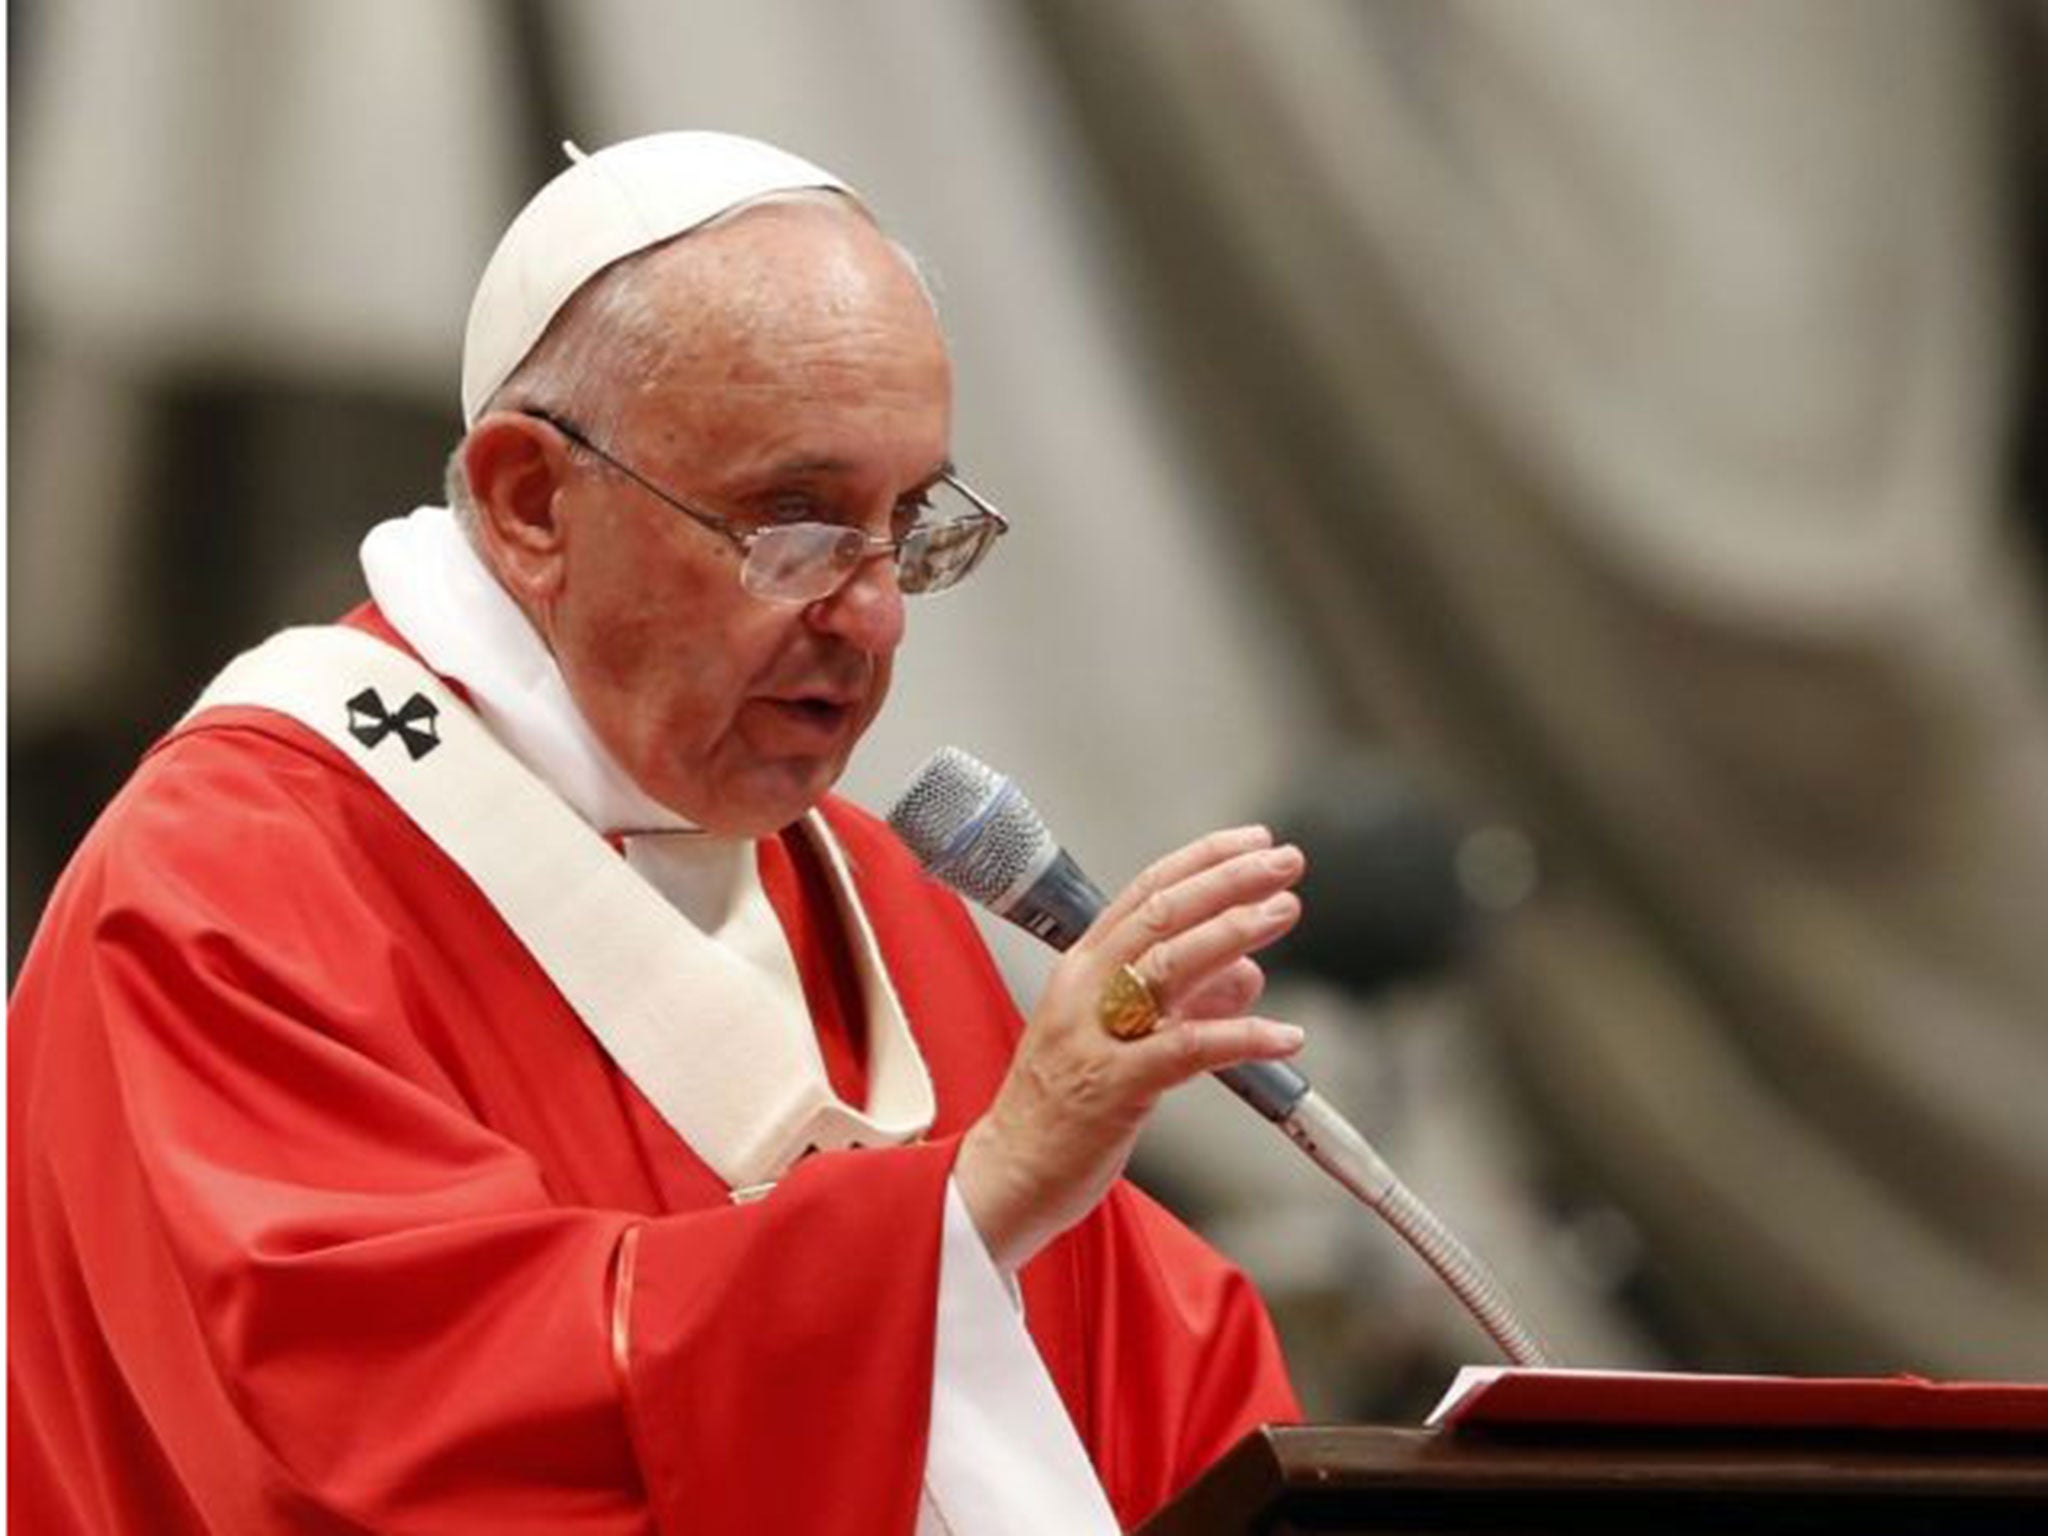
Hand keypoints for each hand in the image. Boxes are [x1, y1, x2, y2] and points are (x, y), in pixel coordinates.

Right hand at [953, 825, 1306, 1270]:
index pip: (1144, 893)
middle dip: (1228, 881)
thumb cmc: (1063, 1106)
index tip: (1254, 842)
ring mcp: (1095, 1037)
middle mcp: (1084, 990)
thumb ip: (1185, 998)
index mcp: (1081, 968)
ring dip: (1233, 932)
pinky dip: (1240, 1036)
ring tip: (1284, 911)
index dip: (1203, 860)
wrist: (1009, 1173)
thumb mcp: (1122, 1035)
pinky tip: (1285, 1035)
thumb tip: (1249, 970)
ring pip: (1167, 966)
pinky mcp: (1113, 1089)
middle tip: (1286, 862)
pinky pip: (1185, 1051)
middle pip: (1160, 915)